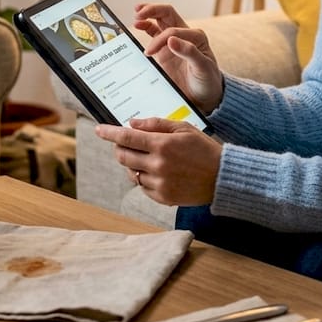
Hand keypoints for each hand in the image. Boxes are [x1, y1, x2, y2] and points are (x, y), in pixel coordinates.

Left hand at [94, 117, 221, 205]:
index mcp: (162, 145)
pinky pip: (143, 187)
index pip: (127, 138)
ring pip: (131, 173)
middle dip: (120, 148)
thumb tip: (133, 123)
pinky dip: (144, 178)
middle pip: (123, 156)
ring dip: (133, 164)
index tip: (99, 129)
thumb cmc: (204, 149)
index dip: (109, 133)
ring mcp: (160, 183)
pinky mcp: (163, 197)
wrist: (222, 177)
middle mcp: (158, 165)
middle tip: (127, 143)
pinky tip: (157, 172)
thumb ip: (156, 124)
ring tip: (148, 158)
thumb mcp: (183, 129)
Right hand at [133, 3, 222, 109]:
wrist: (204, 96)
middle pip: (167, 14)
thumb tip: (171, 39)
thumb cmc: (207, 81)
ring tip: (136, 16)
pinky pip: (154, 33)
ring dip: (148, 15)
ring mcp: (173, 42)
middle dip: (152, 10)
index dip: (159, 39)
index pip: (172, 30)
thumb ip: (189, 52)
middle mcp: (184, 35)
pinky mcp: (165, 50)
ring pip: (159, 20)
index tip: (150, 52)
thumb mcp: (203, 67)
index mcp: (196, 37)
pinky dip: (145, 27)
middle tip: (139, 13)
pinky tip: (137, 25)